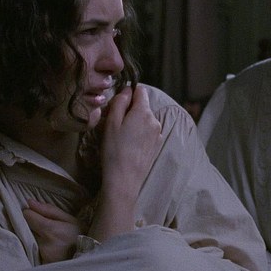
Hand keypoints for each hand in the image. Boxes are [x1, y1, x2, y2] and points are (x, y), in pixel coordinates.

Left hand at [23, 199, 80, 263]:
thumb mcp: (70, 219)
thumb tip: (29, 202)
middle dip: (34, 226)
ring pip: (30, 240)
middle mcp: (43, 244)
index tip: (37, 214)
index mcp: (51, 230)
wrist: (90, 257)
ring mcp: (41, 256)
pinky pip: (33, 251)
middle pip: (27, 229)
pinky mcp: (41, 264)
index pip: (27, 217)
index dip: (31, 213)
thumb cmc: (81, 236)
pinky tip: (50, 247)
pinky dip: (38, 248)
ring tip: (51, 238)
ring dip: (36, 237)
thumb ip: (49, 210)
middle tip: (48, 228)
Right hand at [88, 85, 161, 240]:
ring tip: (121, 136)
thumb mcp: (111, 122)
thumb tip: (127, 90)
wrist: (124, 180)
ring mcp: (158, 134)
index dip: (128, 94)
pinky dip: (139, 133)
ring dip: (134, 122)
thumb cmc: (114, 150)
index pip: (141, 90)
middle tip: (115, 123)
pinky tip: (129, 145)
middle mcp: (155, 121)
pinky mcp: (157, 145)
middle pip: (143, 106)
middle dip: (130, 109)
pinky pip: (148, 132)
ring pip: (145, 119)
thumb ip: (120, 102)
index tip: (118, 104)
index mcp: (144, 112)